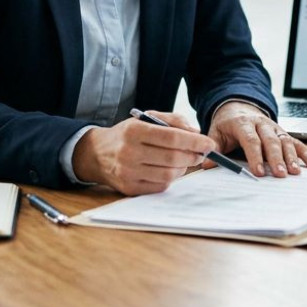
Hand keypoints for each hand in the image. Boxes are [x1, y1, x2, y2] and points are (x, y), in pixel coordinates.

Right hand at [72, 111, 213, 194]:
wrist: (97, 154)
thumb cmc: (127, 134)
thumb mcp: (146, 118)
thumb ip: (173, 120)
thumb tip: (196, 132)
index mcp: (134, 131)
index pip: (171, 137)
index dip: (194, 141)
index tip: (209, 143)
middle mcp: (129, 152)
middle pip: (172, 158)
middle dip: (193, 156)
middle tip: (201, 154)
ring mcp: (128, 172)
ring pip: (168, 175)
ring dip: (183, 168)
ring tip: (184, 161)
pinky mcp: (129, 188)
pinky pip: (160, 186)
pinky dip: (170, 179)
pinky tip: (169, 170)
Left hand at [208, 101, 306, 177]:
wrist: (238, 107)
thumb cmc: (227, 125)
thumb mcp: (216, 132)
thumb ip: (213, 147)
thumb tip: (206, 164)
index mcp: (243, 123)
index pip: (250, 139)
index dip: (254, 156)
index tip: (257, 171)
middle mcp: (261, 124)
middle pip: (271, 141)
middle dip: (276, 158)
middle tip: (280, 174)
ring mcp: (274, 128)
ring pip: (285, 141)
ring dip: (292, 157)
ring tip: (295, 172)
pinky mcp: (283, 133)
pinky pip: (296, 142)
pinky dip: (306, 153)